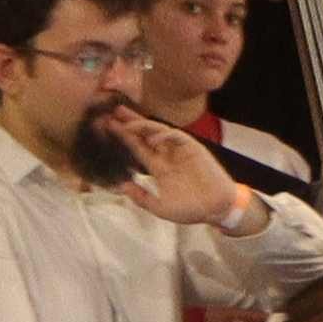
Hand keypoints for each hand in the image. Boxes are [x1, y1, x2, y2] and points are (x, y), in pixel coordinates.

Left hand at [100, 109, 240, 231]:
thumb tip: (121, 186)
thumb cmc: (190, 209)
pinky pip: (177, 137)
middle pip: (145, 134)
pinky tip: (152, 137)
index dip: (123, 137)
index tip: (106, 127)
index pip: (137, 147)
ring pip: (158, 131)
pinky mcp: (194, 148)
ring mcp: (180, 150)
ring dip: (142, 124)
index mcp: (158, 168)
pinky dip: (164, 135)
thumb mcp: (160, 207)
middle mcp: (167, 155)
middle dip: (129, 123)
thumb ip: (141, 198)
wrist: (216, 209)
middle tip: (111, 112)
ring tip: (126, 120)